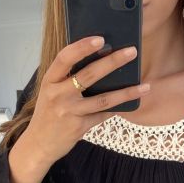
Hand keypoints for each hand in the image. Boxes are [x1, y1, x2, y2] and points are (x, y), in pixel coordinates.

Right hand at [23, 35, 150, 162]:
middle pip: (89, 75)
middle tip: (132, 52)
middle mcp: (58, 95)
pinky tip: (131, 103)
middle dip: (112, 62)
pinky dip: (117, 109)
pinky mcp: (79, 127)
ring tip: (145, 86)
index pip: (64, 58)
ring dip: (126, 92)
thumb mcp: (51, 92)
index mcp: (50, 81)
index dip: (82, 47)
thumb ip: (67, 78)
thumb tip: (99, 61)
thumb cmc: (48, 113)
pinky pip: (102, 115)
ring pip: (103, 99)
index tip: (100, 39)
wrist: (39, 144)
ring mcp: (69, 112)